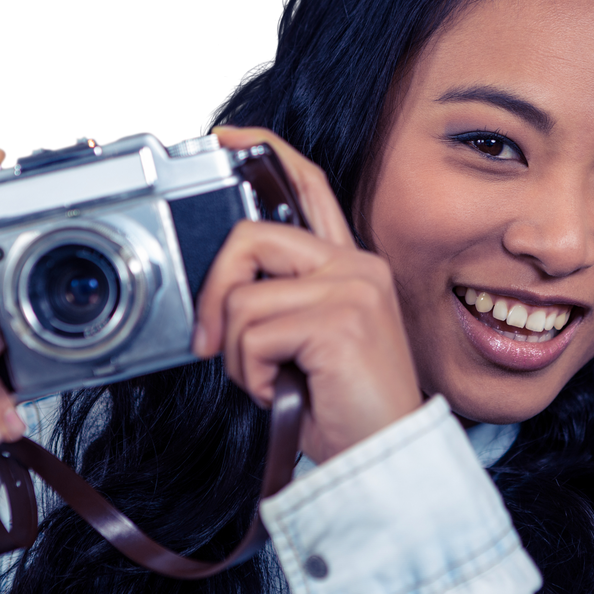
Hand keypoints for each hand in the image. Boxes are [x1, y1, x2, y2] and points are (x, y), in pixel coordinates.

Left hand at [192, 126, 421, 464]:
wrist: (383, 457)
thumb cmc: (341, 403)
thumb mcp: (304, 339)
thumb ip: (277, 301)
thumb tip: (221, 288)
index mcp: (349, 265)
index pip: (309, 186)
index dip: (266, 151)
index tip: (226, 137)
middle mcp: (356, 266)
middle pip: (251, 239)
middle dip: (213, 294)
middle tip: (209, 342)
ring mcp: (352, 290)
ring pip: (242, 301)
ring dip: (237, 355)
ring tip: (272, 378)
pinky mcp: (340, 322)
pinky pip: (252, 337)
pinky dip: (252, 374)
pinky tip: (285, 389)